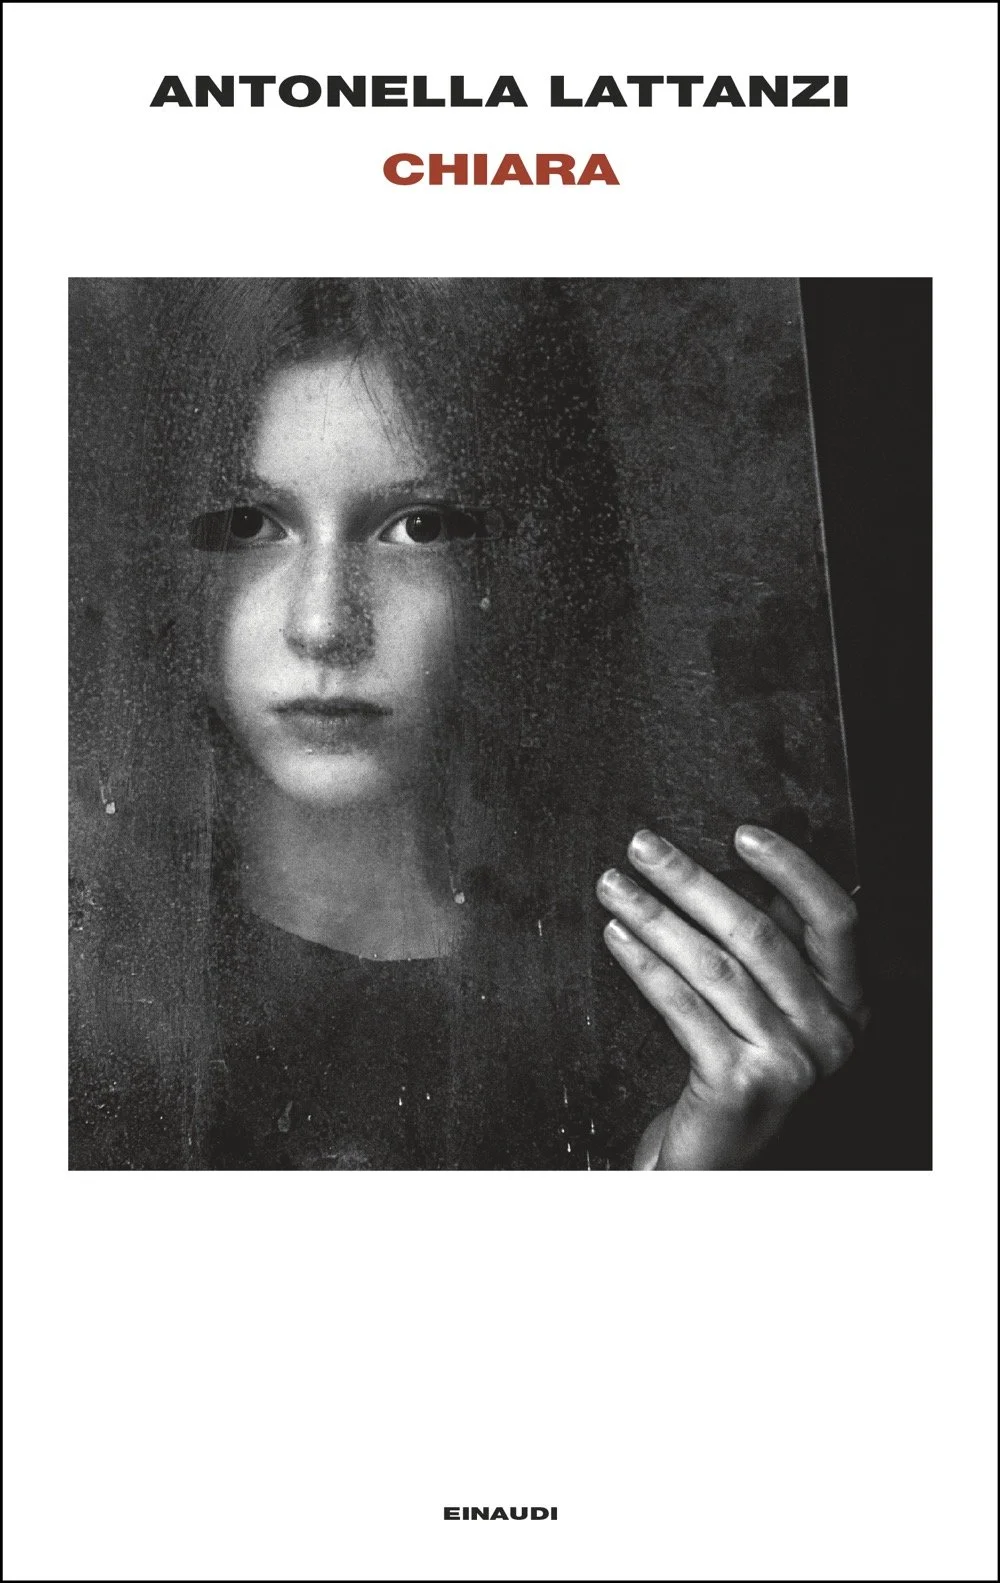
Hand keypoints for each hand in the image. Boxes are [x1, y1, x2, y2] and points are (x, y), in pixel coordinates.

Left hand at [596, 826, 866, 1168]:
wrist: (719, 1163)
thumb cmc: (740, 1071)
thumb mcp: (775, 1009)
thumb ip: (774, 948)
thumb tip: (740, 861)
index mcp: (849, 1004)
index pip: (834, 919)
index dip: (792, 868)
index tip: (741, 833)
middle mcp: (831, 1034)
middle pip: (759, 934)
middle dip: (692, 880)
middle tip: (642, 846)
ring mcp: (789, 1063)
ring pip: (714, 966)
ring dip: (655, 917)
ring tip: (613, 887)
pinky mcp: (740, 1085)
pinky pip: (684, 1008)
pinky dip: (645, 966)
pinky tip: (617, 938)